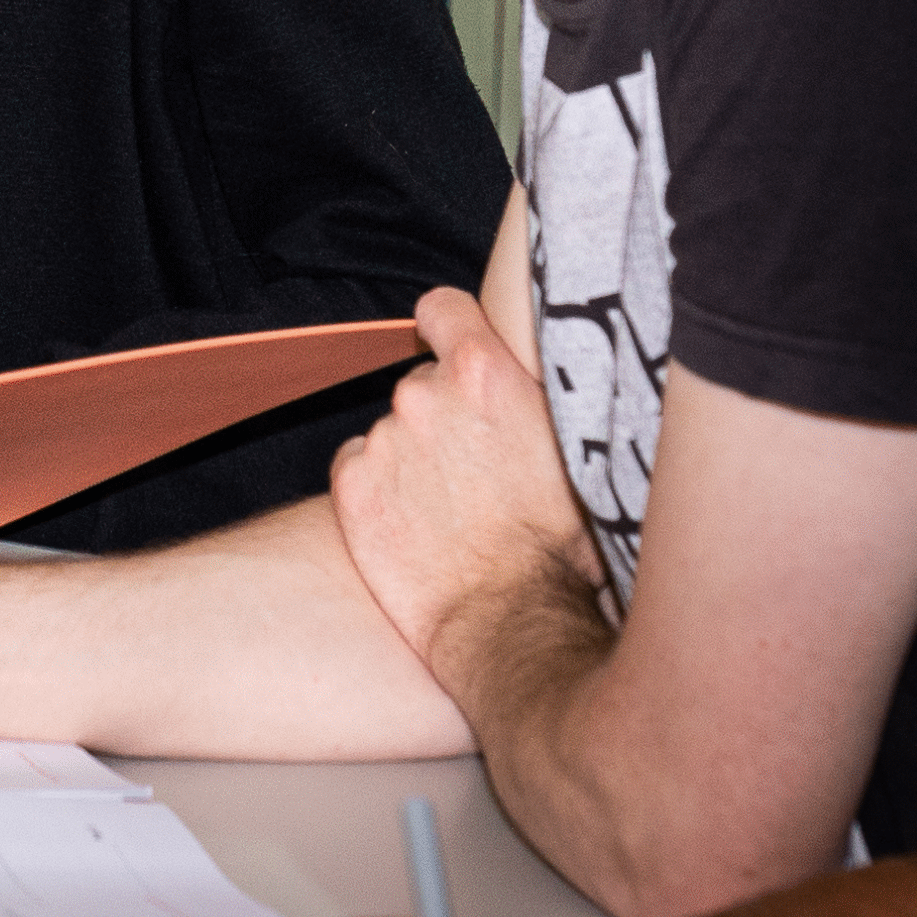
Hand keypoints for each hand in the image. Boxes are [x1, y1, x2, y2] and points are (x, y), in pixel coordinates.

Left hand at [331, 288, 601, 682]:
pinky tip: (416, 524)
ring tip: (455, 510)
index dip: (450, 328)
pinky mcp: (352, 485)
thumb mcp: (580, 448)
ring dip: (415, 456)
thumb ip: (542, 393)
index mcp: (483, 370)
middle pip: (424, 382)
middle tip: (479, 468)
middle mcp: (424, 393)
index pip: (443, 306)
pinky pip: (358, 465)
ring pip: (394, 431)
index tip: (456, 351)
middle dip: (446, 414)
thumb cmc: (564, 548)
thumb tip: (565, 366)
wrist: (516, 626)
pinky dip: (377, 488)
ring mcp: (383, 439)